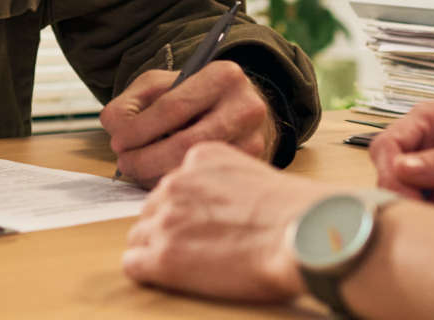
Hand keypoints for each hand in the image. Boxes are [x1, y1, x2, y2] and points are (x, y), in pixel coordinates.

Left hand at [101, 61, 277, 185]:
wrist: (241, 112)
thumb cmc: (194, 98)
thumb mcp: (161, 85)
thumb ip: (131, 103)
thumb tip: (116, 130)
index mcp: (223, 77)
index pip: (173, 108)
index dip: (138, 129)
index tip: (117, 142)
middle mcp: (246, 108)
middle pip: (184, 144)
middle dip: (145, 158)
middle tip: (124, 163)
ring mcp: (253, 142)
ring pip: (194, 168)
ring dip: (156, 175)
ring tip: (140, 170)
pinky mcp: (252, 168)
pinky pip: (204, 182)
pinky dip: (176, 182)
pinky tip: (163, 176)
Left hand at [122, 141, 329, 302]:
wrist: (300, 234)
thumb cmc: (294, 211)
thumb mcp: (255, 173)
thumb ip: (226, 182)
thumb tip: (221, 207)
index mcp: (200, 157)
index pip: (173, 183)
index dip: (186, 208)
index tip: (203, 222)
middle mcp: (176, 182)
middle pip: (152, 209)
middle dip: (169, 228)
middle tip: (196, 246)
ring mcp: (166, 219)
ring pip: (140, 236)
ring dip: (158, 249)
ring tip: (189, 263)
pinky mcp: (162, 257)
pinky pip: (133, 264)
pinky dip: (148, 272)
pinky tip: (171, 276)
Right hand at [368, 101, 433, 218]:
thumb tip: (401, 167)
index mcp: (430, 120)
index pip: (388, 144)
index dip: (393, 174)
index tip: (414, 200)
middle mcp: (421, 144)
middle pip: (387, 174)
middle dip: (416, 199)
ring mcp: (425, 175)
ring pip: (403, 200)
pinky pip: (421, 216)